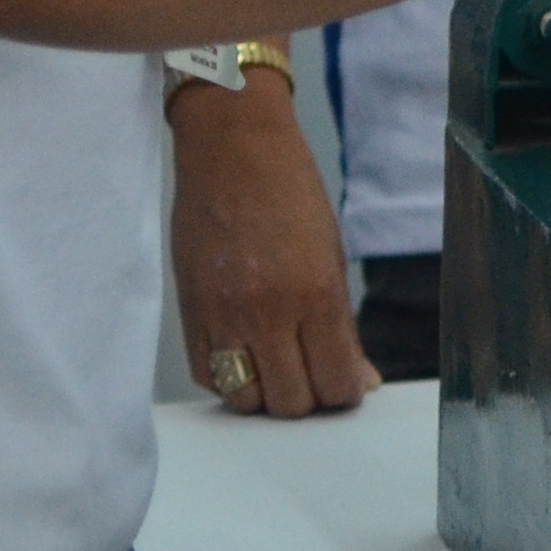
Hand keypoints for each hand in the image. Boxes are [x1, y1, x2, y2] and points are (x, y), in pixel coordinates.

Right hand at [168, 72, 371, 416]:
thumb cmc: (290, 192)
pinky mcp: (190, 313)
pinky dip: (229, 377)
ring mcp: (224, 316)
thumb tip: (361, 379)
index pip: (336, 381)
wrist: (232, 148)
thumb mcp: (332, 254)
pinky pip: (208, 376)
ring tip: (278, 365)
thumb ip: (342, 325)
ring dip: (266, 393)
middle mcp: (268, 311)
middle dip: (308, 398)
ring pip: (247, 400)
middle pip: (291, 402)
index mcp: (316, 293)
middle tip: (312, 373)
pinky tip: (246, 353)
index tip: (346, 382)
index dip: (346, 391)